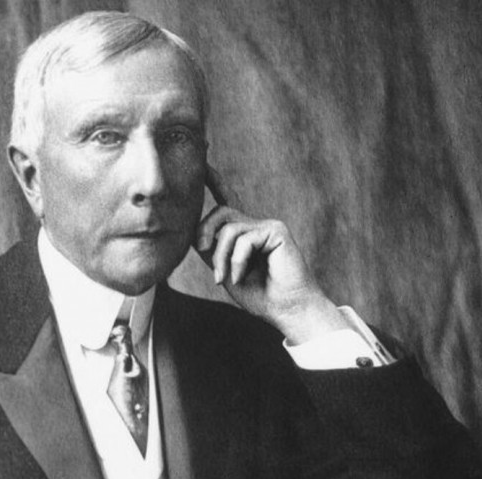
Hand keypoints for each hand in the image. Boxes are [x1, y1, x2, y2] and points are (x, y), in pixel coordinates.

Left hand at [196, 169, 348, 342]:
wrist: (287, 310)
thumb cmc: (260, 296)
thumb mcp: (226, 271)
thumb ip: (211, 250)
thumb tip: (194, 234)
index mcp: (244, 234)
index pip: (228, 201)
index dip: (215, 181)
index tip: (204, 164)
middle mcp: (255, 225)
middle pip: (219, 213)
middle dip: (204, 236)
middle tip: (206, 261)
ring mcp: (267, 226)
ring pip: (228, 228)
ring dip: (220, 257)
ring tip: (224, 278)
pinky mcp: (276, 231)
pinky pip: (243, 239)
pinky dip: (237, 262)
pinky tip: (241, 277)